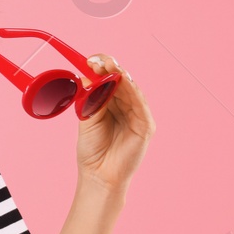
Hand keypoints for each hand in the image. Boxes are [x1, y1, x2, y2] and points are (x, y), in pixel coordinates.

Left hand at [75, 53, 154, 195]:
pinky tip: (123, 81)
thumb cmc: (92, 149)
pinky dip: (132, 91)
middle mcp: (126, 106)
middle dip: (110, 68)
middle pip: (122, 80)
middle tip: (97, 60)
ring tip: (109, 65)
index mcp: (111, 103)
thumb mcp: (87, 119)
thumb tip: (87, 78)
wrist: (99, 174)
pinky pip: (140, 104)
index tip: (89, 59)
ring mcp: (138, 115)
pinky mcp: (146, 125)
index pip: (110, 79)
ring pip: (131, 89)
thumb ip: (90, 99)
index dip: (102, 68)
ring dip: (121, 75)